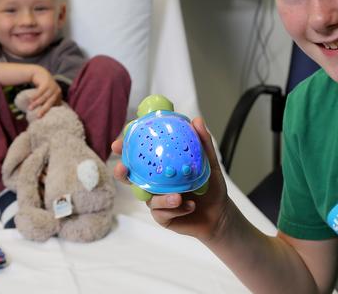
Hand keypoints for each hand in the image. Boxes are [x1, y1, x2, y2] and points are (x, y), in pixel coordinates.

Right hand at [29, 66, 62, 117]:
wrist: (40, 73)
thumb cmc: (43, 87)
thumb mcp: (48, 94)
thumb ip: (48, 102)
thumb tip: (44, 115)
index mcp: (59, 95)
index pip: (55, 105)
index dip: (49, 111)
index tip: (44, 118)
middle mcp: (57, 91)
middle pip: (50, 102)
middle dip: (43, 110)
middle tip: (38, 116)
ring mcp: (52, 86)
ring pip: (44, 97)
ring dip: (36, 103)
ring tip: (30, 108)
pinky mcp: (46, 83)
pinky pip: (40, 91)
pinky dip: (35, 96)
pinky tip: (30, 100)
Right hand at [112, 117, 230, 241]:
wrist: (220, 213)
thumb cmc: (210, 186)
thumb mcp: (209, 162)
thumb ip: (203, 143)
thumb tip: (196, 121)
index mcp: (161, 167)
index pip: (139, 156)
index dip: (125, 149)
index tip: (117, 144)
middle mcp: (155, 183)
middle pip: (132, 177)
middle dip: (122, 173)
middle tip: (122, 168)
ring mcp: (157, 200)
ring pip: (149, 198)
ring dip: (162, 198)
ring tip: (178, 197)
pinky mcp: (162, 217)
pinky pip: (162, 213)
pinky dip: (176, 209)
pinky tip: (190, 206)